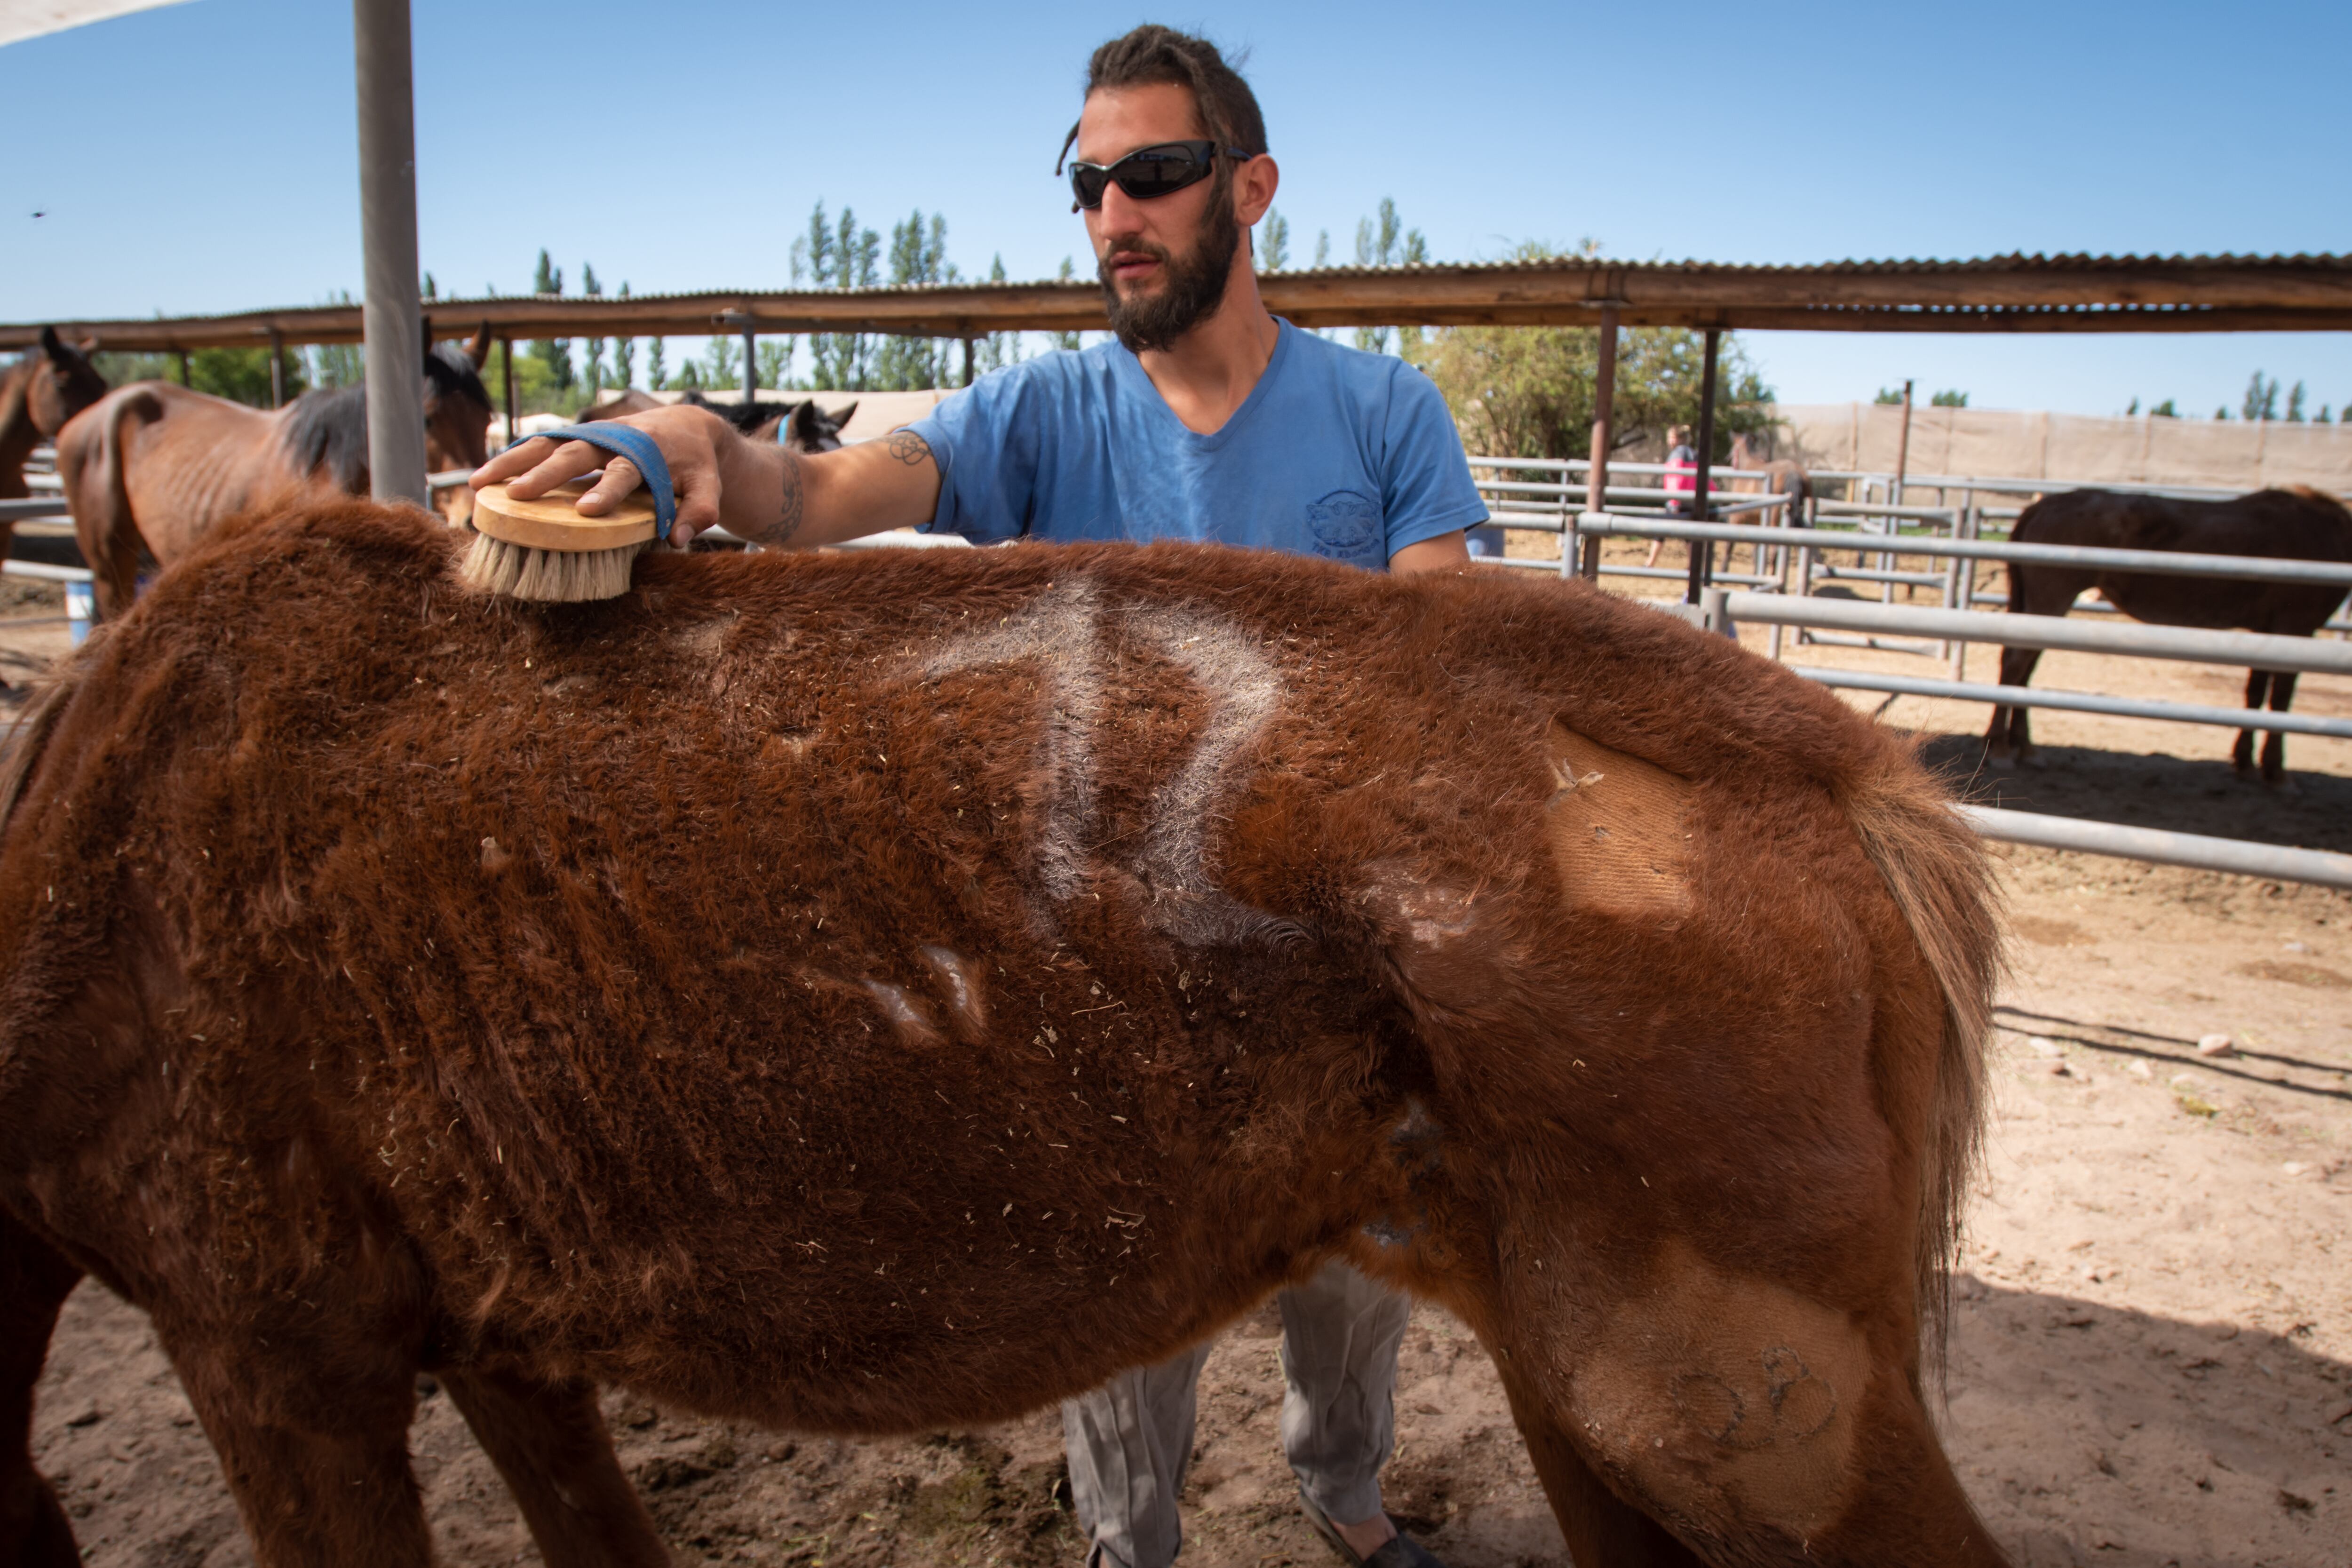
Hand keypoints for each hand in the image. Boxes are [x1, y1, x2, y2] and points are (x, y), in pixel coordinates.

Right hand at [469, 404, 733, 547]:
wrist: (685, 424)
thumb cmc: (695, 464)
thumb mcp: (708, 486)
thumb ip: (699, 511)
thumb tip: (678, 539)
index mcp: (648, 453)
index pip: (625, 472)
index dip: (607, 490)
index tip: (587, 511)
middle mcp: (614, 440)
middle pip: (576, 455)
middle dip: (545, 474)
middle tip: (515, 496)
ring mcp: (591, 436)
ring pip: (548, 444)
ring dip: (513, 462)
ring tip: (477, 484)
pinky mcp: (576, 437)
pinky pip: (541, 445)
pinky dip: (513, 457)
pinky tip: (484, 477)